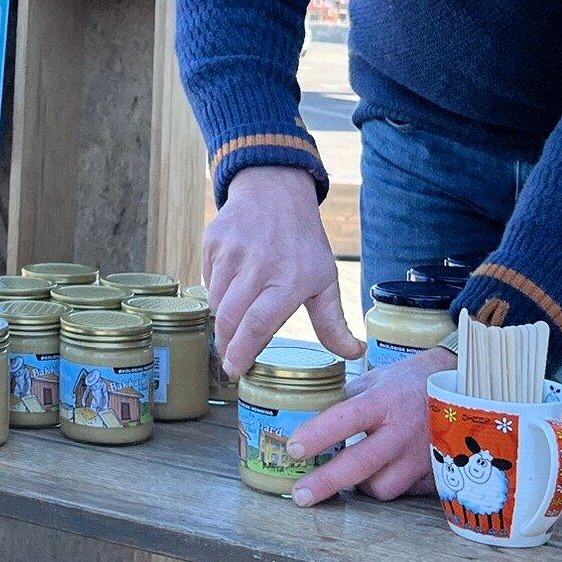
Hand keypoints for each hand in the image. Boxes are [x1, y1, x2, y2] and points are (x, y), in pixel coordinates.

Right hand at [204, 165, 362, 378]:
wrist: (275, 190)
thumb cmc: (302, 241)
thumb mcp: (325, 279)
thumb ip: (334, 321)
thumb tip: (354, 353)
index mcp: (288, 279)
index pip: (258, 324)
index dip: (242, 352)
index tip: (235, 371)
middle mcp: (257, 265)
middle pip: (229, 318)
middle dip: (225, 345)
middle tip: (229, 361)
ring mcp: (231, 252)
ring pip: (215, 302)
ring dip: (222, 320)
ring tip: (234, 325)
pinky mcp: (213, 243)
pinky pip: (207, 281)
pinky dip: (216, 293)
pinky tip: (232, 289)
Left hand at [285, 344, 455, 506]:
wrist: (462, 388)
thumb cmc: (409, 383)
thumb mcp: (376, 380)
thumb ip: (347, 402)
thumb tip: (311, 420)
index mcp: (384, 401)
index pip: (346, 418)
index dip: (318, 435)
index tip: (293, 449)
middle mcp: (403, 431)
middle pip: (361, 464)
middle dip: (327, 482)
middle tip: (301, 495)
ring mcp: (422, 456)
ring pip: (383, 488)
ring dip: (362, 486)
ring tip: (351, 476)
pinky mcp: (436, 474)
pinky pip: (404, 492)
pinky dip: (389, 486)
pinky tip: (382, 475)